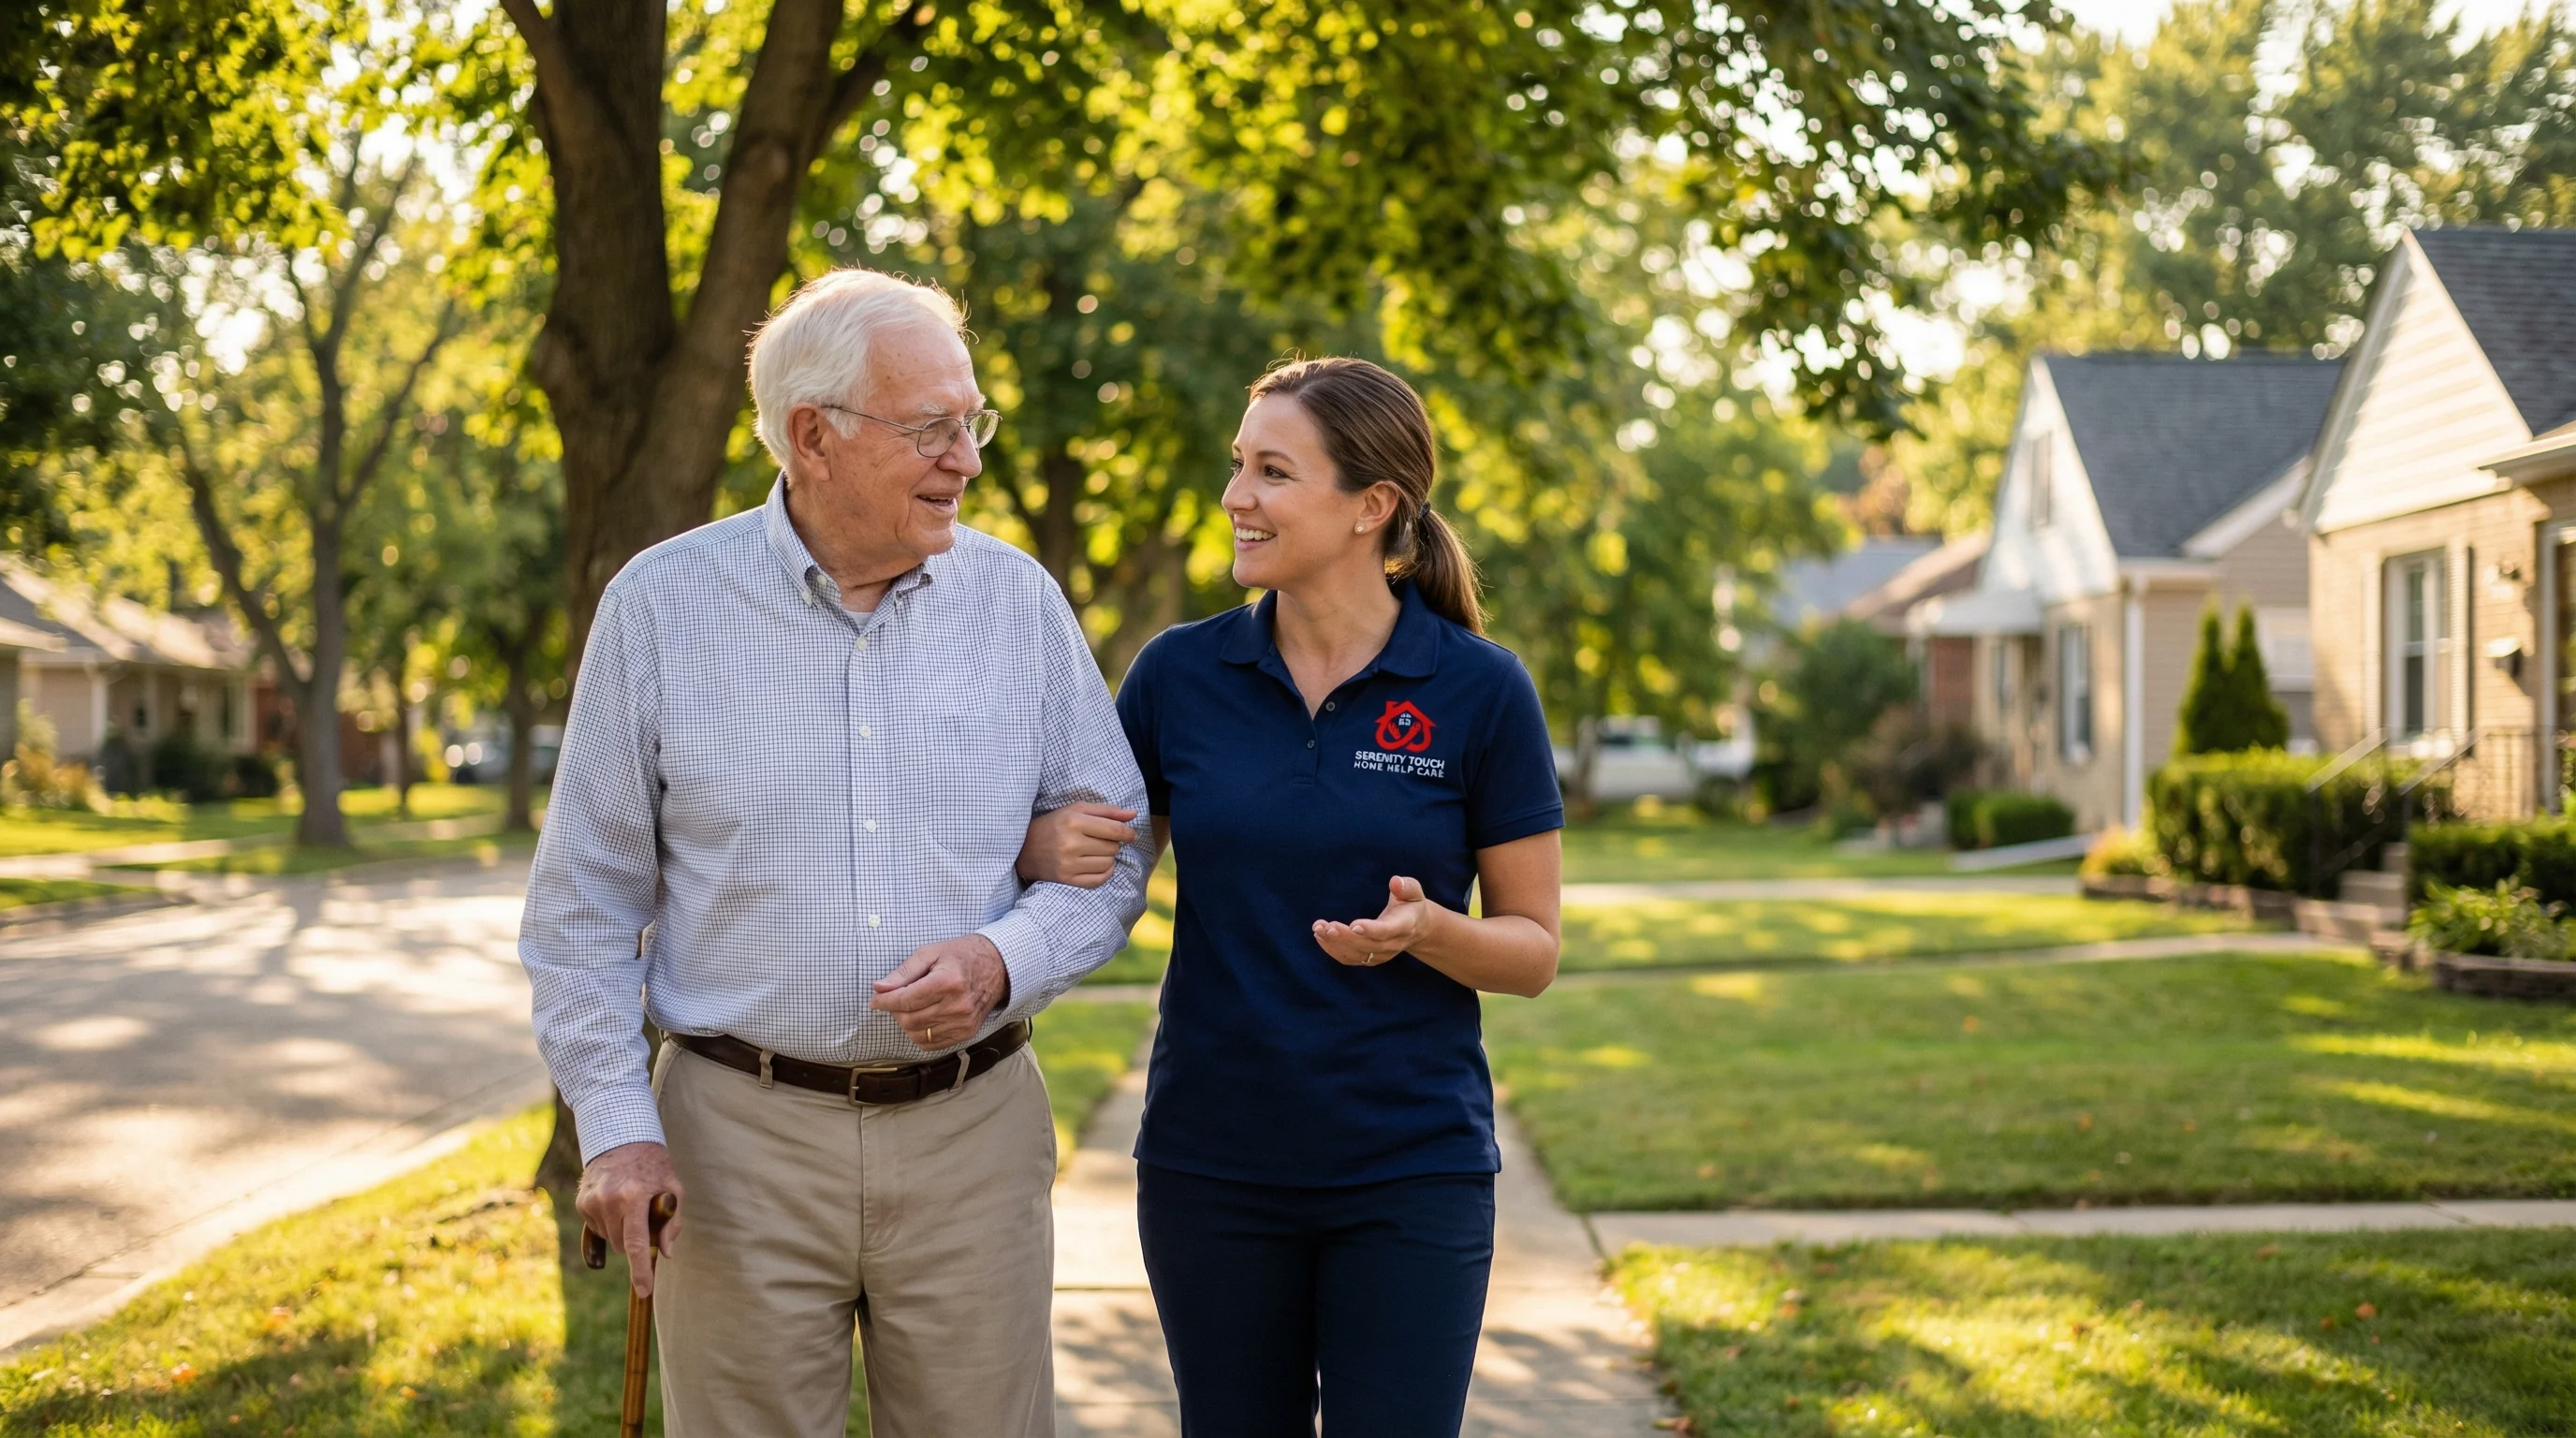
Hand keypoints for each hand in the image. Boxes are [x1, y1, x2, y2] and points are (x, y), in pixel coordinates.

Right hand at [576, 1141, 682, 1297]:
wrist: (621, 1138)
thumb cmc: (653, 1165)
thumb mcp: (674, 1187)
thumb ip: (672, 1222)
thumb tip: (665, 1252)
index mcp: (634, 1197)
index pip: (637, 1244)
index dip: (640, 1271)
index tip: (644, 1290)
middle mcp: (609, 1200)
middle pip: (623, 1246)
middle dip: (636, 1241)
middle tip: (645, 1218)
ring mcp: (591, 1202)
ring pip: (610, 1239)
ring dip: (622, 1231)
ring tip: (630, 1204)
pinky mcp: (581, 1203)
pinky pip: (598, 1228)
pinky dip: (609, 1223)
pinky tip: (616, 1203)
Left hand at [871, 934, 1009, 1049]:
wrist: (997, 967)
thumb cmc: (960, 956)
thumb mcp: (930, 953)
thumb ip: (904, 972)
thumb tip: (879, 988)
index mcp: (948, 982)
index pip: (905, 1000)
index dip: (884, 1001)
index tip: (874, 1000)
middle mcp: (958, 1006)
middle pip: (909, 1020)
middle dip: (894, 1011)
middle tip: (895, 999)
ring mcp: (964, 1022)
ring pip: (917, 1034)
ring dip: (907, 1023)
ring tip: (911, 1007)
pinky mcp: (966, 1033)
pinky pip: (931, 1044)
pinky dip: (920, 1034)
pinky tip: (924, 1017)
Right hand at [1016, 803, 1135, 887]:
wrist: (1025, 848)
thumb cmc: (1055, 824)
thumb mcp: (1077, 810)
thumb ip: (1107, 811)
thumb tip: (1133, 814)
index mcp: (1073, 822)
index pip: (1114, 830)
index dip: (1128, 833)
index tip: (1130, 834)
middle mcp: (1070, 844)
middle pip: (1112, 847)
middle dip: (1113, 843)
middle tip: (1102, 840)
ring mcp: (1068, 864)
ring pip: (1108, 863)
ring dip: (1109, 858)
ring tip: (1096, 852)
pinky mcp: (1066, 880)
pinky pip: (1099, 880)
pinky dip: (1105, 873)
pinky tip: (1098, 864)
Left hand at [1313, 876, 1441, 968]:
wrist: (1417, 928)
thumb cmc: (1411, 904)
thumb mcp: (1413, 892)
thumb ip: (1406, 886)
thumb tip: (1395, 881)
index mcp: (1404, 927)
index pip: (1386, 931)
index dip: (1370, 929)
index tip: (1353, 924)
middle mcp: (1392, 944)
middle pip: (1367, 945)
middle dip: (1345, 937)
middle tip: (1327, 926)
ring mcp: (1381, 954)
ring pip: (1356, 954)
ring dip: (1335, 944)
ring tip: (1318, 928)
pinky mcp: (1370, 959)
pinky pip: (1350, 959)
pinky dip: (1333, 950)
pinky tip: (1320, 937)